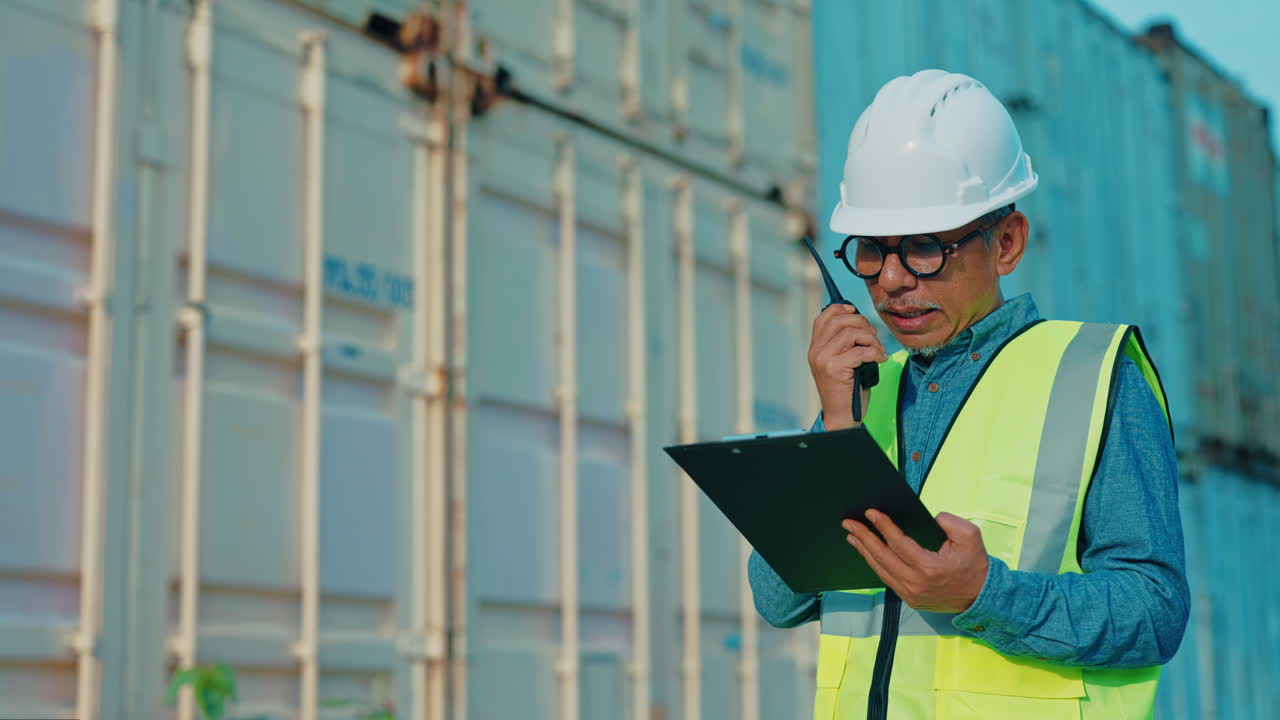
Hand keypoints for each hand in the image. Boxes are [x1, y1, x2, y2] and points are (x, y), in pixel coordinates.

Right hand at [807, 304, 887, 429]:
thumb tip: (860, 322)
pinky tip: (880, 359)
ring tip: (878, 351)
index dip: (841, 308)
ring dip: (871, 340)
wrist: (841, 416)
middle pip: (840, 320)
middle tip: (873, 337)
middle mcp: (816, 352)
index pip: (824, 317)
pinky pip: (860, 351)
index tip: (856, 311)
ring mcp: (823, 360)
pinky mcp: (835, 369)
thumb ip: (843, 344)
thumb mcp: (841, 362)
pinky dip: (875, 353)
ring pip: (851, 333)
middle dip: (863, 324)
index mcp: (815, 348)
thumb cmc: (846, 390)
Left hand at [842, 510, 988, 612]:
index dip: (883, 527)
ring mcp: (911, 594)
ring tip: (851, 535)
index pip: (898, 544)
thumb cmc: (975, 565)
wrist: (982, 597)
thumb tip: (929, 517)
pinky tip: (867, 552)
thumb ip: (949, 521)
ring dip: (864, 551)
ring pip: (881, 570)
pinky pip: (887, 579)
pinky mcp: (910, 599)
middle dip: (864, 537)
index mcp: (929, 568)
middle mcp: (916, 584)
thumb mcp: (970, 536)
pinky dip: (875, 564)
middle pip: (882, 557)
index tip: (870, 512)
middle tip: (849, 522)